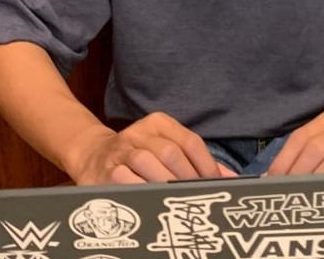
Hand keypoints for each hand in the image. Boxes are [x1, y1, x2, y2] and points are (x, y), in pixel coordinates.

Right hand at [64, 112, 236, 184]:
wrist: (93, 155)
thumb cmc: (139, 155)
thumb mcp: (165, 148)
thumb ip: (196, 162)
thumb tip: (230, 178)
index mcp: (159, 123)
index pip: (190, 141)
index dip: (206, 164)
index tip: (214, 184)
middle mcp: (140, 132)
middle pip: (171, 153)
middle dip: (187, 178)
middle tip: (197, 197)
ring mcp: (122, 150)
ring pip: (148, 163)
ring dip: (165, 185)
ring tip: (177, 200)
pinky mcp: (106, 169)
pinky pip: (125, 180)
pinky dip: (142, 191)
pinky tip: (153, 201)